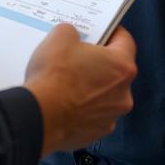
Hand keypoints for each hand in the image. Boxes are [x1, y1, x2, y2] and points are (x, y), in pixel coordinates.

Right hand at [23, 25, 136, 156]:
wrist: (40, 116)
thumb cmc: (54, 75)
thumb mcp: (60, 36)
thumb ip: (72, 32)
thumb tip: (72, 38)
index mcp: (122, 66)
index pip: (125, 41)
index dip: (111, 32)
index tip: (100, 30)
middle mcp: (123, 94)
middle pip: (114, 71)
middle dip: (98, 62)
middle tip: (77, 56)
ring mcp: (110, 117)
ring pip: (103, 95)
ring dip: (90, 87)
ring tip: (66, 82)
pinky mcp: (95, 134)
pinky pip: (91, 115)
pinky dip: (81, 108)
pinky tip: (62, 102)